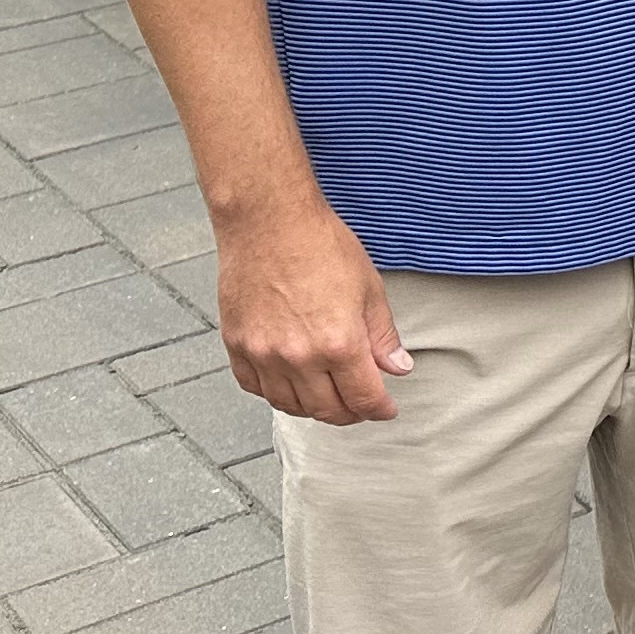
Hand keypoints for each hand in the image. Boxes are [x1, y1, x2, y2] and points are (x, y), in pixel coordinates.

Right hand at [216, 195, 410, 424]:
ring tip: (328, 397)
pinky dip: (275, 392)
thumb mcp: (369, 287)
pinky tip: (290, 382)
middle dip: (350, 414)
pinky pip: (254, 387)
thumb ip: (383, 335)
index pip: (364, 398)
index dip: (380, 409)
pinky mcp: (236, 345)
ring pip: (289, 405)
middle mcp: (298, 357)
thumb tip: (398, 368)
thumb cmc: (321, 244)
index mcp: (339, 343)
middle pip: (326, 410)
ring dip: (312, 408)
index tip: (386, 409)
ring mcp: (263, 354)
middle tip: (360, 406)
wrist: (268, 220)